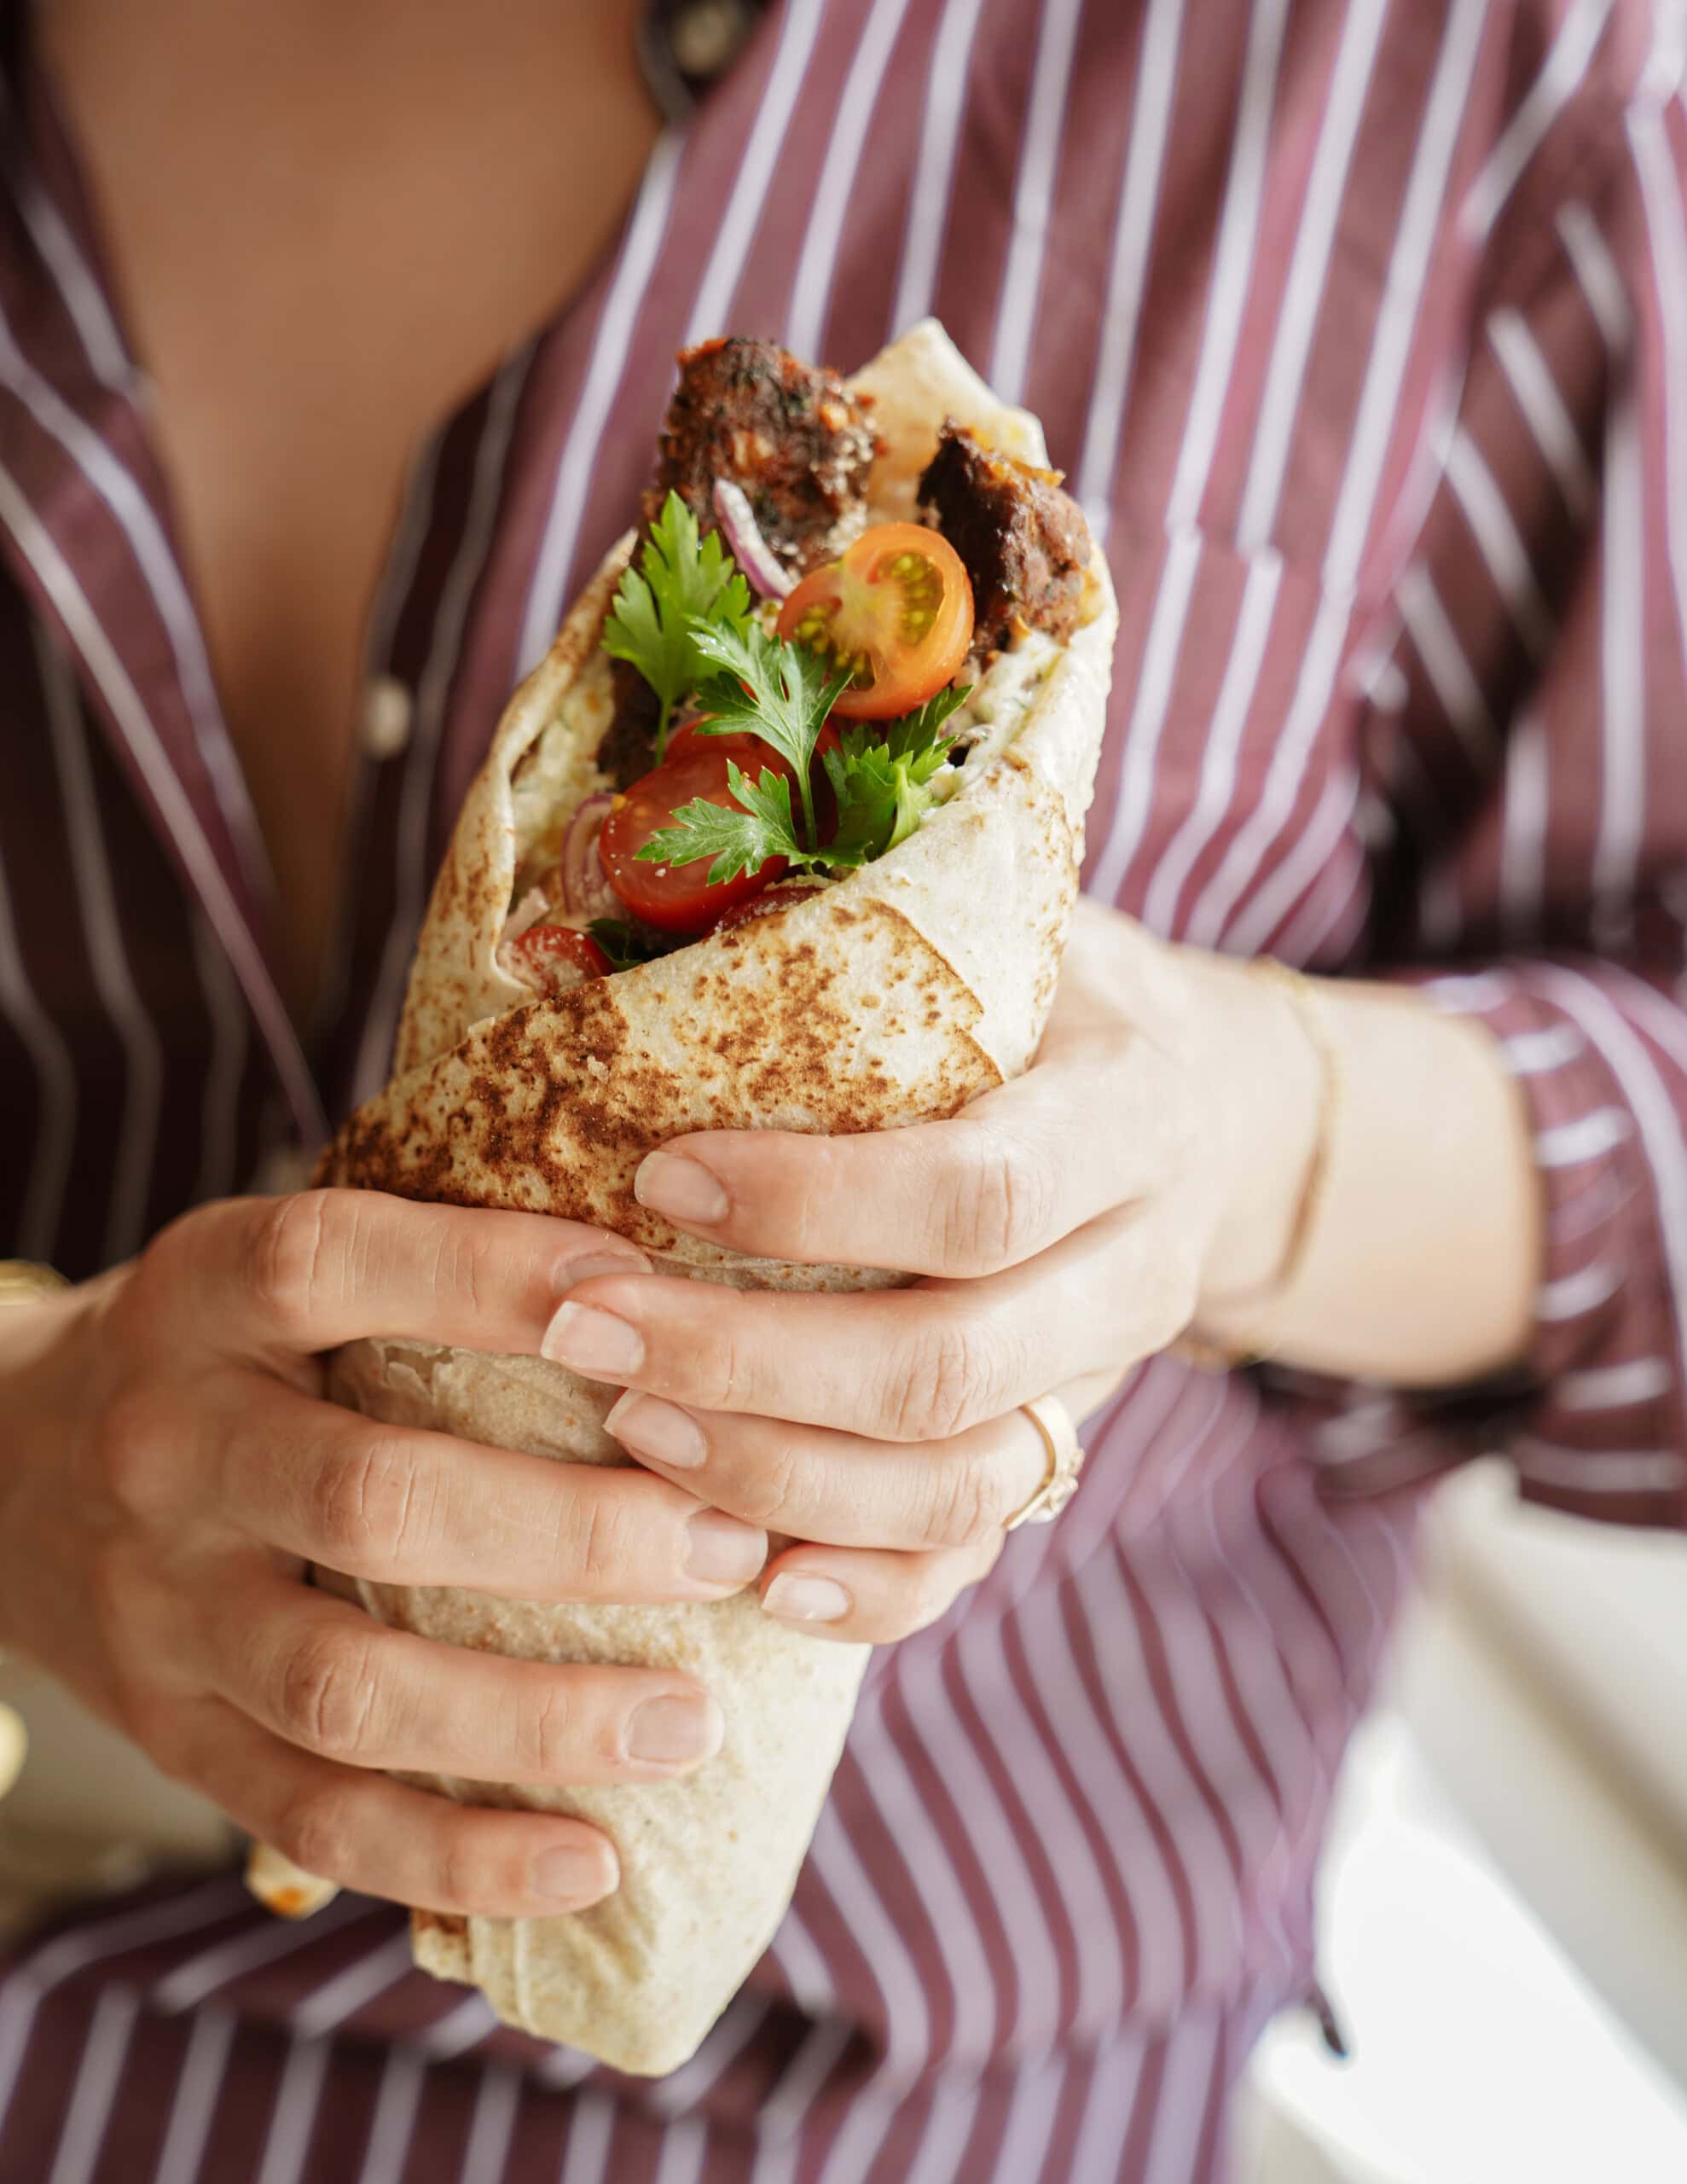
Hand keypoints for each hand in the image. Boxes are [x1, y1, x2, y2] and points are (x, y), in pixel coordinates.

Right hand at [0, 1193, 773, 1916]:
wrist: (4, 1462)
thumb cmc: (222, 1349)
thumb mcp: (276, 1268)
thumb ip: (425, 1260)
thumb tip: (660, 1270)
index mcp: (206, 1298)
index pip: (334, 1264)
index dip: (487, 1277)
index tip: (644, 1295)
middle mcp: (171, 1448)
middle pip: (371, 1497)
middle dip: (569, 1534)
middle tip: (725, 1548)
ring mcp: (161, 1606)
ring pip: (348, 1685)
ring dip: (535, 1720)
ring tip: (691, 1725)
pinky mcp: (172, 1733)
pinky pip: (312, 1815)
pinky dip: (455, 1857)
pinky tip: (589, 1865)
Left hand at [542, 899, 1320, 1641]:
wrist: (1194, 1105)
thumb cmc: (1046, 995)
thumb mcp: (1002, 930)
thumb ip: (871, 927)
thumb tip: (608, 914)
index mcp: (1131, 1111)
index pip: (979, 1190)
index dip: (815, 1203)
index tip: (657, 1177)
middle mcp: (1141, 1261)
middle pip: (952, 1363)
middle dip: (749, 1359)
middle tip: (581, 1323)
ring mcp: (1106, 1377)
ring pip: (962, 1483)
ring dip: (780, 1474)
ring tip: (627, 1429)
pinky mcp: (1064, 1449)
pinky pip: (981, 1555)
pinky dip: (868, 1586)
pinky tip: (750, 1576)